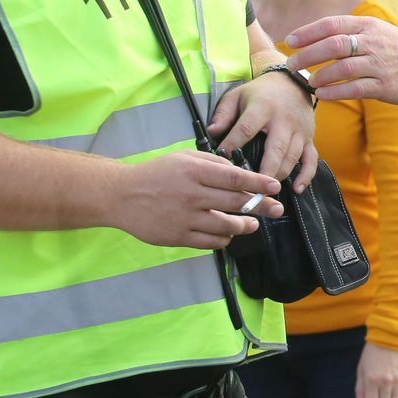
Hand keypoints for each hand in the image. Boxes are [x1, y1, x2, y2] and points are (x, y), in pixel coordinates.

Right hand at [117, 150, 283, 248]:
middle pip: (236, 203)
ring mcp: (186, 218)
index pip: (236, 178)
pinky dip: (224, 238)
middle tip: (276, 209)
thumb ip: (213, 162)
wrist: (122, 196)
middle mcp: (193, 195)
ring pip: (227, 226)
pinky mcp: (179, 237)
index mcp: (195, 171)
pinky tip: (228, 232)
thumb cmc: (156, 174)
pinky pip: (211, 241)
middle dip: (261, 207)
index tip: (275, 187)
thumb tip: (238, 172)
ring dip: (245, 225)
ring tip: (252, 223)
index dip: (259, 183)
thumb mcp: (184, 157)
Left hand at [207, 71, 318, 189]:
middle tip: (252, 187)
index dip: (233, 144)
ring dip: (279, 175)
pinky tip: (296, 188)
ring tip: (265, 189)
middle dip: (264, 170)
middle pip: (276, 148)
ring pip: (292, 157)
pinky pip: (311, 160)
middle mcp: (283, 120)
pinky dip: (306, 176)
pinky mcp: (309, 139)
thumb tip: (211, 133)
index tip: (222, 159)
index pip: (246, 128)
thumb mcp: (237, 95)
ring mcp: (299, 131)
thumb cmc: (261, 92)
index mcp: (263, 108)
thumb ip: (223, 114)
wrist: (292, 83)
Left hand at [284, 16, 397, 104]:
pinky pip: (356, 88)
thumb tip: (310, 40)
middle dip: (308, 55)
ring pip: (343, 68)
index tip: (290, 41)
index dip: (308, 33)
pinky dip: (336, 91)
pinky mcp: (384, 85)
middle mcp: (372, 42)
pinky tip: (322, 94)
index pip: (331, 25)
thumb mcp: (372, 30)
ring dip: (321, 75)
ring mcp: (379, 64)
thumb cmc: (391, 46)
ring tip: (308, 82)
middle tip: (292, 64)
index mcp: (366, 26)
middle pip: (334, 45)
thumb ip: (346, 33)